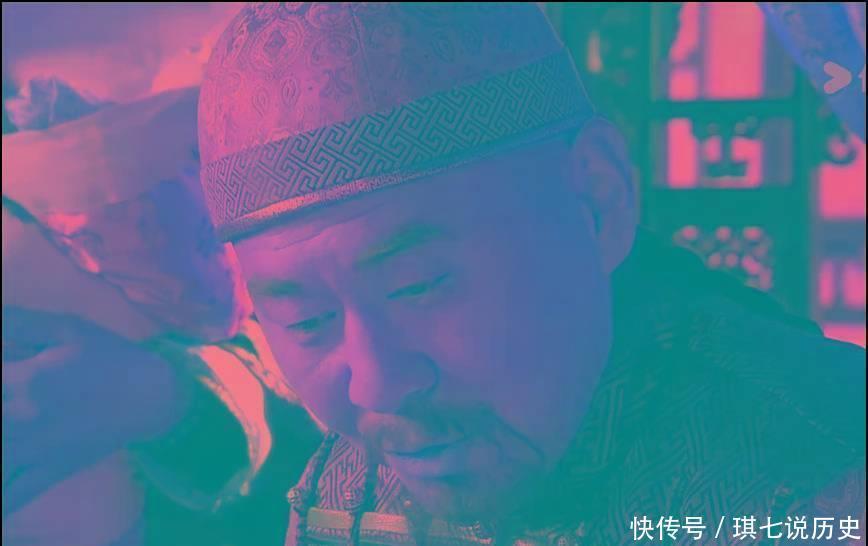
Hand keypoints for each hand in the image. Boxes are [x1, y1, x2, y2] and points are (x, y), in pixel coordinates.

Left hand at [2, 306, 189, 514]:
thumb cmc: (110, 356)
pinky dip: (1, 506)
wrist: (153, 395)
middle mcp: (23, 418)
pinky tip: (3, 504)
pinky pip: (13, 495)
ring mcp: (34, 450)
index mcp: (25, 379)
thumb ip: (16, 321)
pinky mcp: (50, 470)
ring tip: (5, 433)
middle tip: (3, 405)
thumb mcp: (65, 327)